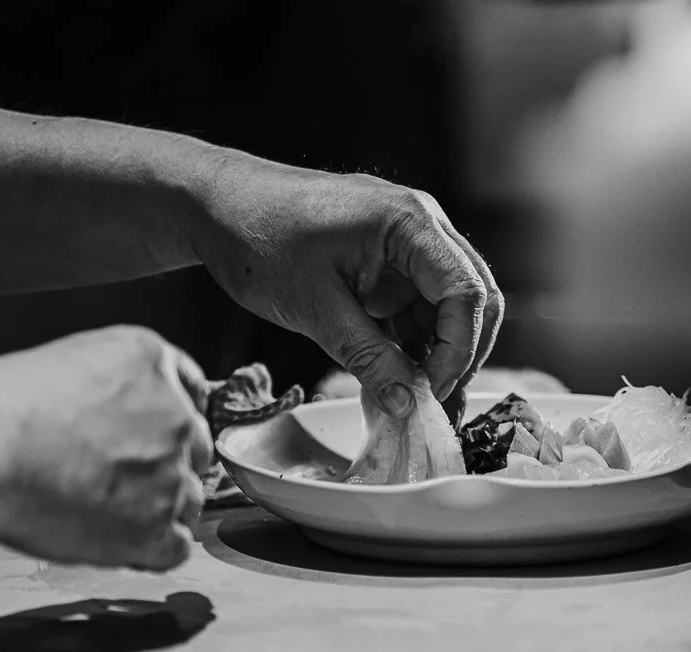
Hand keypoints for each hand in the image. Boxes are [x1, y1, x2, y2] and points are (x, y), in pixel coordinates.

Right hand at [0, 326, 211, 570]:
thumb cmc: (5, 406)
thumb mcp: (70, 361)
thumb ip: (112, 386)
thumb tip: (110, 416)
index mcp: (152, 362)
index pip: (190, 393)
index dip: (169, 421)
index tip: (153, 436)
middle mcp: (175, 416)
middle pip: (194, 451)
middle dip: (165, 466)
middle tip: (118, 480)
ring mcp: (171, 475)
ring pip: (189, 501)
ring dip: (159, 510)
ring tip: (107, 514)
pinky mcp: (155, 528)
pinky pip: (176, 548)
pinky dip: (152, 550)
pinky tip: (119, 543)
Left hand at [193, 159, 501, 424]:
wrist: (217, 207)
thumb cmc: (260, 239)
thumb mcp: (315, 308)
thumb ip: (367, 357)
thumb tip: (407, 404)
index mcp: (410, 223)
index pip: (466, 292)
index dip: (459, 349)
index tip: (433, 392)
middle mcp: (421, 228)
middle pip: (473, 298)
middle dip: (462, 354)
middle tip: (439, 404)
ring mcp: (405, 246)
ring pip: (447, 309)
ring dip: (439, 354)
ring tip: (421, 404)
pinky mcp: (385, 265)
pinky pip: (415, 309)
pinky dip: (413, 345)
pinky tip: (401, 381)